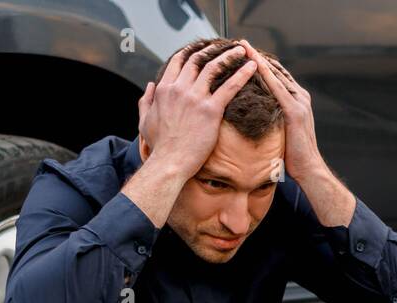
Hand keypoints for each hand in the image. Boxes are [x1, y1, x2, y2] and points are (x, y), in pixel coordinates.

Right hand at [137, 44, 257, 177]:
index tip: (201, 47)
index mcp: (164, 89)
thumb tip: (150, 86)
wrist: (169, 163)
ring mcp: (195, 98)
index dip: (191, 51)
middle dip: (212, 48)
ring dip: (229, 55)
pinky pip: (229, 86)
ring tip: (241, 50)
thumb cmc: (159, 147)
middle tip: (224, 45)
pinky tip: (252, 67)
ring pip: (214, 67)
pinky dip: (242, 74)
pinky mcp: (211, 110)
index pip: (179, 61)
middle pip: (198, 59)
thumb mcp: (144, 121)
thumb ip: (146, 100)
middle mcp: (179, 88)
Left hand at [239, 39, 323, 182]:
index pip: (278, 76)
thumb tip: (258, 118)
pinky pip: (277, 88)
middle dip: (258, 56)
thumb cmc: (293, 156)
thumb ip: (274, 118)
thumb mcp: (282, 131)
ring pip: (276, 75)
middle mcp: (301, 97)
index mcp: (298, 100)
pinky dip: (265, 74)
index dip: (262, 63)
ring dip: (259, 60)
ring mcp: (300, 102)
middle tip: (241, 43)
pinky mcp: (295, 111)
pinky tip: (253, 64)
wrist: (309, 169)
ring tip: (244, 47)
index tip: (246, 53)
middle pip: (277, 70)